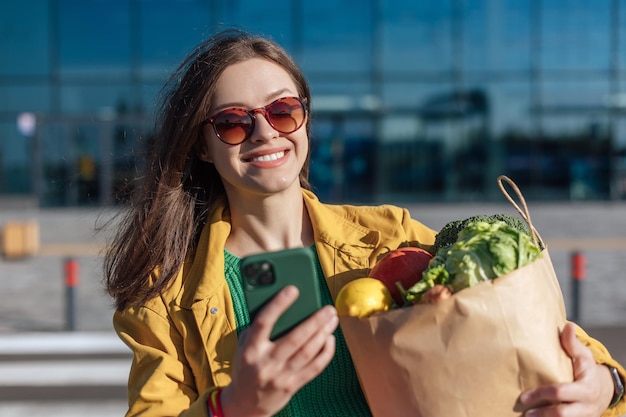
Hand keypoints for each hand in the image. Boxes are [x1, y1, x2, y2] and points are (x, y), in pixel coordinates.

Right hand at [220, 285, 337, 416]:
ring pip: (307, 353)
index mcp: (250, 350)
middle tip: (328, 309)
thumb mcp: (244, 346)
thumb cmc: (247, 365)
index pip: (264, 323)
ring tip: (332, 320)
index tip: (293, 289)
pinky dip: (325, 353)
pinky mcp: (292, 386)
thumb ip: (258, 328)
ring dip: (323, 334)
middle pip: (294, 339)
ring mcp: (280, 377)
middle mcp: (266, 363)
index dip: (278, 305)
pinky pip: (314, 368)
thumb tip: (280, 304)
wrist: (245, 404)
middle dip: (314, 322)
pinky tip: (330, 339)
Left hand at [520, 322, 613, 416]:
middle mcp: (585, 406)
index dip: (541, 394)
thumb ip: (573, 344)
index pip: (560, 392)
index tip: (523, 397)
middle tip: (524, 413)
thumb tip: (568, 325)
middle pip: (562, 414)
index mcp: (585, 388)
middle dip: (542, 414)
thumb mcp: (584, 356)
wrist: (605, 391)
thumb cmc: (588, 371)